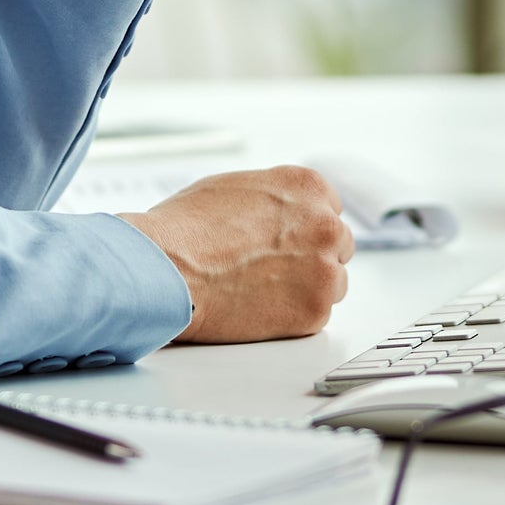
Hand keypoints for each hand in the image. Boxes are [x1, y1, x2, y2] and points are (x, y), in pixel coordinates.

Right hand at [118, 166, 354, 342]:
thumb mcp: (235, 188)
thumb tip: (277, 214)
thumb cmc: (186, 229)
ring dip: (307, 288)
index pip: (329, 209)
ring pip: (332, 283)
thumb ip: (272, 199)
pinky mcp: (314, 311)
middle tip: (277, 269)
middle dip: (313, 257)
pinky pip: (316, 315)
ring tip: (262, 290)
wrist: (167, 270)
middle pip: (337, 245)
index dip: (306, 228)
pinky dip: (293, 317)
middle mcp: (324, 224)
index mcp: (306, 187)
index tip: (291, 241)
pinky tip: (258, 308)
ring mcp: (324, 269)